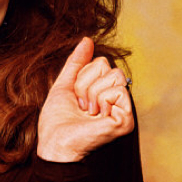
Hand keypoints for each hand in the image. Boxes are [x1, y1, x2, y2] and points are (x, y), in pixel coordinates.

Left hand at [37, 38, 133, 161]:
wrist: (56, 142)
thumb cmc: (57, 120)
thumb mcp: (65, 85)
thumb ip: (76, 62)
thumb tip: (87, 40)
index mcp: (103, 90)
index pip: (100, 61)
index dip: (82, 75)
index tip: (76, 96)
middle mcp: (116, 98)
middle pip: (107, 66)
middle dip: (85, 83)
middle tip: (82, 105)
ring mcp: (123, 108)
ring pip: (114, 75)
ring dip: (92, 93)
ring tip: (88, 111)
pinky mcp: (126, 119)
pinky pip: (118, 91)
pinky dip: (102, 101)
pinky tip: (97, 117)